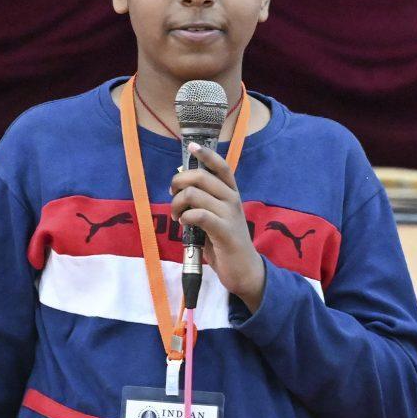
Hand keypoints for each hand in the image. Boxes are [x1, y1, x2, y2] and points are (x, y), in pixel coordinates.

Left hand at [169, 142, 264, 312]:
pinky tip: (184, 224)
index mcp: (230, 193)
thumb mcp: (214, 216)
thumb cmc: (224, 241)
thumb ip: (202, 200)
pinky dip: (186, 217)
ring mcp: (230, 215)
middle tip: (172, 196)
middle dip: (179, 182)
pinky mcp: (225, 231)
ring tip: (177, 216)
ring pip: (194, 194)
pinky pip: (199, 215)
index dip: (206, 154)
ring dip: (177, 204)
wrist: (244, 270)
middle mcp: (232, 199)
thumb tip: (181, 183)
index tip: (191, 147)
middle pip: (201, 176)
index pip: (222, 166)